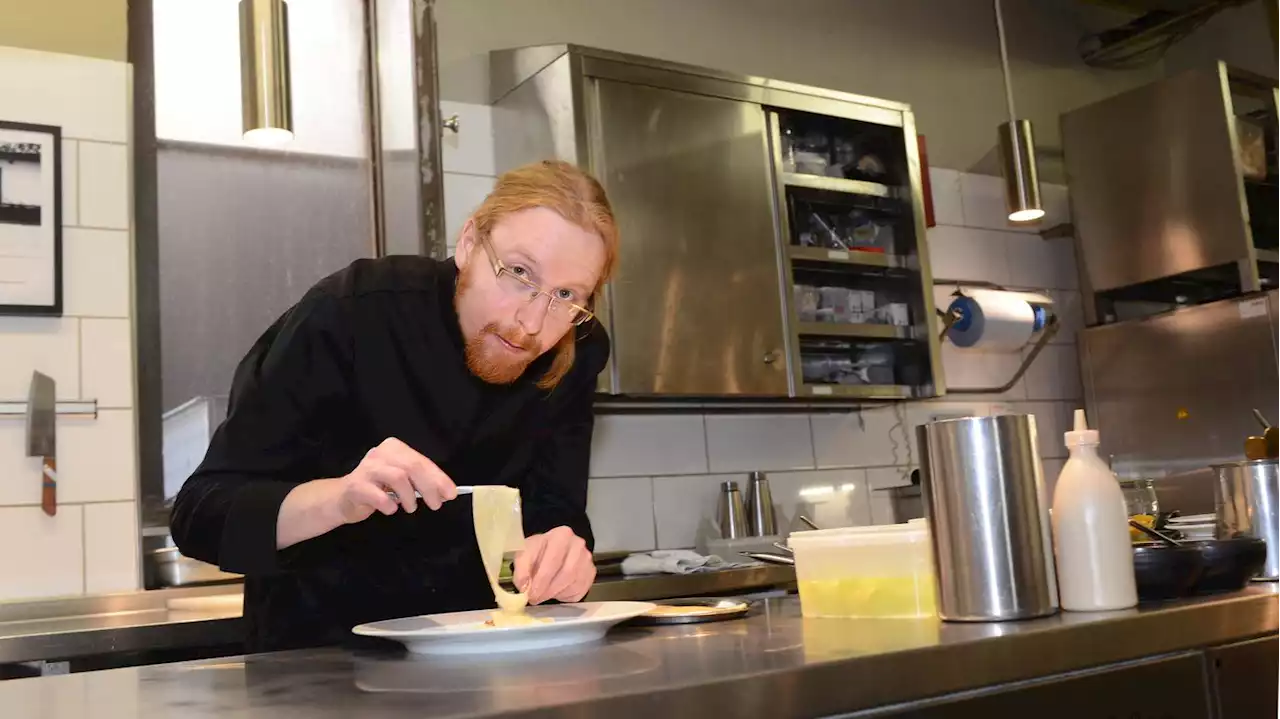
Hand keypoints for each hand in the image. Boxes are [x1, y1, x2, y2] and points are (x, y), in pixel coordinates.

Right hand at [330, 437, 457, 523]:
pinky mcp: (355, 486)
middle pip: (412, 466)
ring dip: (409, 495)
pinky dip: (388, 504)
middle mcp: (380, 454)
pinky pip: (377, 494)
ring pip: (397, 477)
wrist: (342, 499)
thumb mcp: (401, 481)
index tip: (450, 494)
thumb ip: (420, 481)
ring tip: (411, 508)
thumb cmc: (377, 489)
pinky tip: (391, 509)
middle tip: (436, 505)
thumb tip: (445, 492)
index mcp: (394, 448)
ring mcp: (366, 469)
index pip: (421, 461)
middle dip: (429, 487)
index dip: (438, 478)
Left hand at [512, 526, 594, 604]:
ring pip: (574, 584)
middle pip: (566, 573)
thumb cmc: (539, 551)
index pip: (553, 560)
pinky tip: (555, 592)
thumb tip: (524, 587)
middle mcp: (579, 545)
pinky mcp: (591, 573)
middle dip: (548, 590)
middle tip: (535, 599)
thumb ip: (522, 569)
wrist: (555, 550)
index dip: (540, 580)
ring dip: (555, 594)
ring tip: (543, 595)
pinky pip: (579, 590)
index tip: (530, 593)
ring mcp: (587, 559)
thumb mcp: (525, 553)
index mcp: (562, 535)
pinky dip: (565, 596)